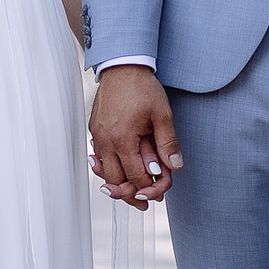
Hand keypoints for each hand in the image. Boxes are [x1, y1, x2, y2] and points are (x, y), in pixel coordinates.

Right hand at [90, 66, 182, 207]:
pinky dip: (107, 168)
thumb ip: (168, 143)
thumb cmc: (142, 88)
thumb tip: (174, 167)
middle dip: (130, 194)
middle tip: (143, 202)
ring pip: (104, 172)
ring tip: (129, 192)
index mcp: (123, 139)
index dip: (149, 188)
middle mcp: (106, 141)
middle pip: (115, 181)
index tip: (159, 191)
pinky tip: (116, 172)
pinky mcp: (94, 130)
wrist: (122, 67)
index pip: (136, 177)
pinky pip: (99, 157)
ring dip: (117, 184)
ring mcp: (98, 136)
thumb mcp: (163, 115)